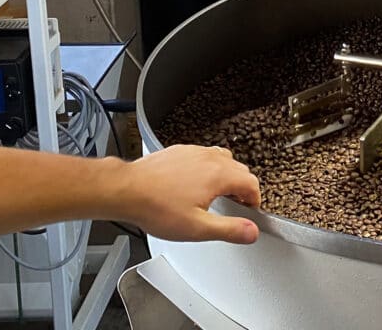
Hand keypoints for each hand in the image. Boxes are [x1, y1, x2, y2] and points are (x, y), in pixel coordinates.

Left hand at [112, 145, 260, 243]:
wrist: (128, 189)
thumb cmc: (157, 208)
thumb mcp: (197, 228)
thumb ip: (228, 230)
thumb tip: (251, 232)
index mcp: (219, 175)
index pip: (251, 183)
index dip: (254, 199)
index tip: (249, 210)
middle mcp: (210, 158)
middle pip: (239, 169)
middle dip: (241, 187)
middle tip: (235, 205)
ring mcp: (195, 151)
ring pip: (222, 159)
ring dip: (226, 175)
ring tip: (216, 194)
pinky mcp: (181, 150)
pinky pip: (203, 155)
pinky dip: (207, 168)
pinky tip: (193, 183)